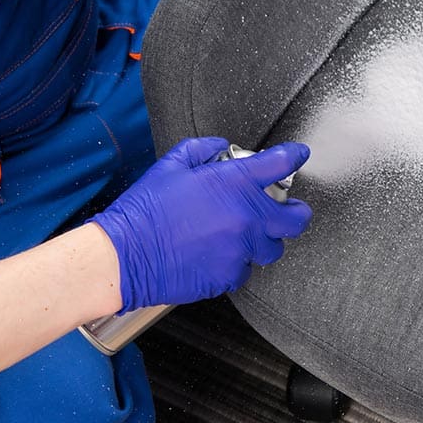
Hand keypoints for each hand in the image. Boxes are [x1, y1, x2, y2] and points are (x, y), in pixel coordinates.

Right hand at [89, 137, 312, 311]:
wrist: (125, 256)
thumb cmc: (144, 212)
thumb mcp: (170, 165)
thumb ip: (203, 149)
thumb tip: (221, 146)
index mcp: (233, 183)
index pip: (281, 164)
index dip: (294, 156)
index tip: (297, 155)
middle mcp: (246, 217)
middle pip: (296, 219)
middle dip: (296, 212)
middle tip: (288, 210)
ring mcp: (241, 249)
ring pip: (272, 248)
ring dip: (264, 240)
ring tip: (245, 235)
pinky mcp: (230, 276)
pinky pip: (246, 270)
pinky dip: (237, 262)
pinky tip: (218, 254)